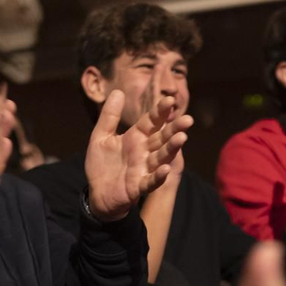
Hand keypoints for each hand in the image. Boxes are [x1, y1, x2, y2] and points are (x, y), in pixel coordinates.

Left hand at [84, 90, 189, 220]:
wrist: (97, 193)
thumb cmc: (101, 165)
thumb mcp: (100, 136)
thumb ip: (110, 116)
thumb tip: (118, 91)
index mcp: (136, 137)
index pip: (152, 121)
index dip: (160, 112)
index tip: (170, 100)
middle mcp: (143, 151)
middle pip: (162, 138)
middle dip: (175, 129)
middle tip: (188, 120)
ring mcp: (143, 169)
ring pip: (161, 157)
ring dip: (171, 149)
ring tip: (182, 138)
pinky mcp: (138, 186)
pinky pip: (151, 181)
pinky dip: (158, 176)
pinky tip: (165, 169)